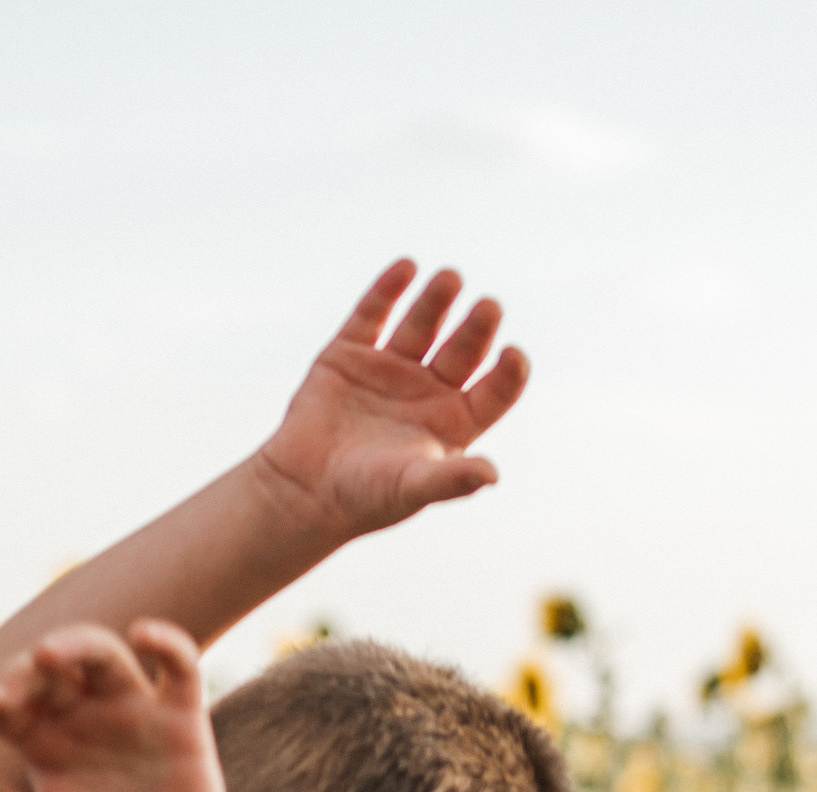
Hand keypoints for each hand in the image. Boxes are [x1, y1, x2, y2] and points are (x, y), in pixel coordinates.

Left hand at [0, 621, 235, 791]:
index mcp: (46, 734)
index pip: (6, 700)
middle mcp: (84, 711)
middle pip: (47, 671)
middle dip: (18, 678)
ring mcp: (131, 707)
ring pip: (100, 653)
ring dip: (72, 646)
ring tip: (44, 657)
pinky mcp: (180, 714)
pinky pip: (179, 664)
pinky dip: (167, 641)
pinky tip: (142, 632)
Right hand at [255, 260, 529, 543]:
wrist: (302, 492)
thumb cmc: (364, 499)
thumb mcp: (412, 489)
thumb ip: (452, 480)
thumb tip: (493, 476)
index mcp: (451, 423)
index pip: (493, 391)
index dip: (508, 373)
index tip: (514, 353)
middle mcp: (426, 391)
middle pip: (463, 350)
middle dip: (477, 328)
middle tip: (490, 307)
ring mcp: (389, 369)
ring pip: (422, 324)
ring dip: (438, 300)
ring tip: (451, 279)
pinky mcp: (349, 354)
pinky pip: (372, 313)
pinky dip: (388, 289)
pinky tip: (406, 268)